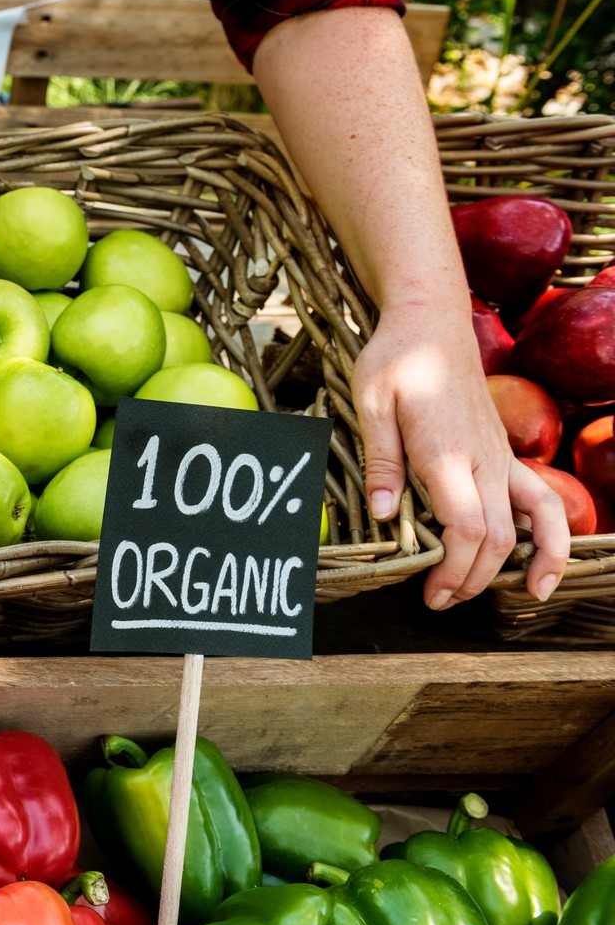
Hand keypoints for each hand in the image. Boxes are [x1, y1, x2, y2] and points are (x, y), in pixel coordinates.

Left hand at [354, 303, 569, 607]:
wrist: (431, 322)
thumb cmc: (395, 359)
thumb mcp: (370, 404)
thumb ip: (382, 463)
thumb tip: (385, 516)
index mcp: (446, 450)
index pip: (467, 526)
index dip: (454, 568)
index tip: (431, 592)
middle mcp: (483, 458)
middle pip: (498, 535)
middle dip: (474, 578)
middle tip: (440, 602)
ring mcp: (501, 455)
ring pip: (534, 520)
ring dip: (531, 561)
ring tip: (525, 595)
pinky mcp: (505, 453)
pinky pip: (543, 497)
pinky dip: (554, 531)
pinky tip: (545, 560)